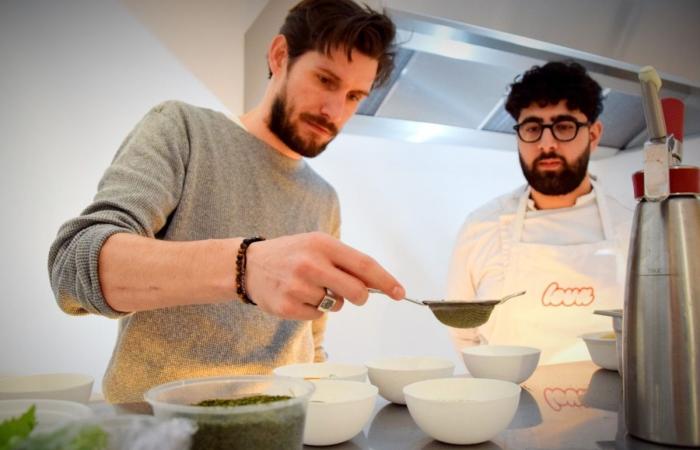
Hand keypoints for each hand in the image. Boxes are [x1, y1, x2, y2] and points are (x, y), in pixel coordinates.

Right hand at [244, 232, 404, 319]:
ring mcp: (298, 286)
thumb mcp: (317, 245)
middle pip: (356, 292)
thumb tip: (377, 284)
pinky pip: (318, 315)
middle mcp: (311, 264)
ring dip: (332, 301)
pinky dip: (315, 309)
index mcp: (323, 244)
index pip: (364, 264)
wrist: (249, 265)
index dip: (385, 280)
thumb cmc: (292, 254)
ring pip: (336, 305)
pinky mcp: (288, 306)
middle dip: (361, 297)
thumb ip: (345, 261)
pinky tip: (299, 297)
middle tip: (355, 295)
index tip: (400, 292)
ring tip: (312, 287)